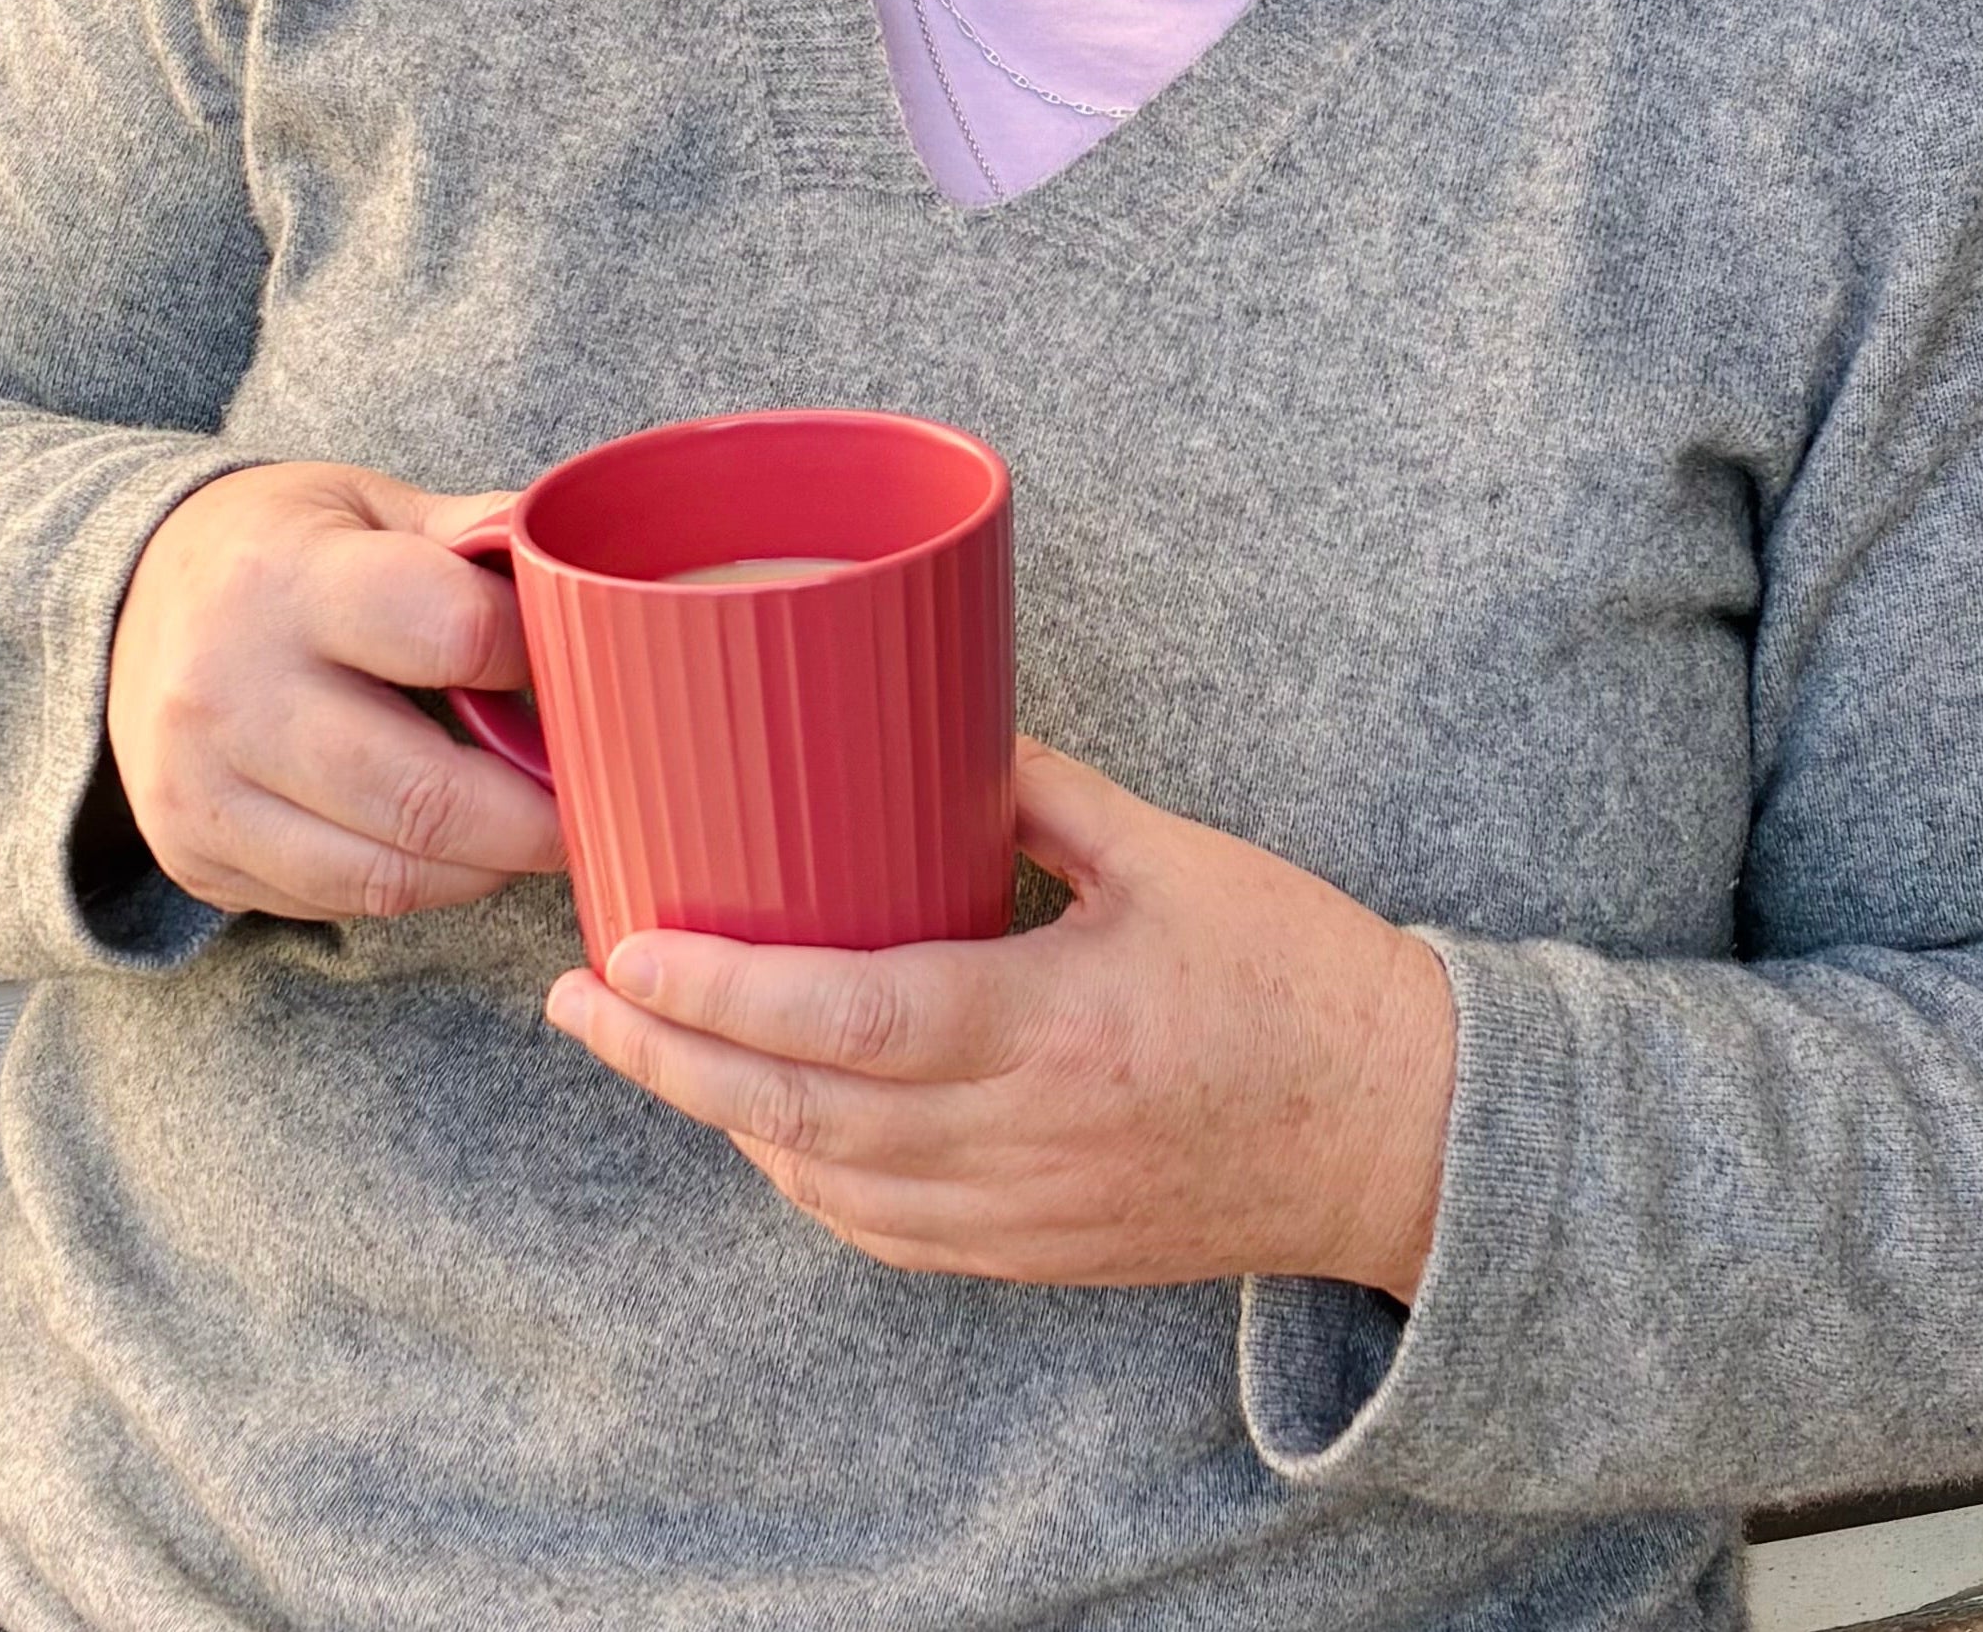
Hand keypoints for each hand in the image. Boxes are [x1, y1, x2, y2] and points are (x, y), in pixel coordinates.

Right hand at [105, 459, 566, 921]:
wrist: (119, 600)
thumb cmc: (276, 544)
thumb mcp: (367, 504)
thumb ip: (473, 537)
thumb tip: (587, 571)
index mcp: (287, 579)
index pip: (452, 634)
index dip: (538, 657)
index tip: (587, 671)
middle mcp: (231, 689)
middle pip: (424, 793)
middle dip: (537, 818)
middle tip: (599, 804)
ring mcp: (202, 786)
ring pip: (383, 872)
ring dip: (484, 868)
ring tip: (533, 835)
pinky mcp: (193, 854)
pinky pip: (333, 900)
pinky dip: (411, 884)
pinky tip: (447, 848)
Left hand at [544, 737, 1456, 1301]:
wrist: (1403, 1131)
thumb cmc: (1299, 975)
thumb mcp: (1169, 852)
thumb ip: (1036, 792)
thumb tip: (925, 728)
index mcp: (1055, 1026)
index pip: (847, 1022)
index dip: (720, 994)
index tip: (628, 946)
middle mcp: (1021, 1139)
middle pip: (796, 1118)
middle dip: (668, 1060)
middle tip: (579, 997)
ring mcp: (1023, 1213)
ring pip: (823, 1184)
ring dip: (720, 1118)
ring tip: (644, 1042)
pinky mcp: (1035, 1254)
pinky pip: (882, 1232)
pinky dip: (802, 1177)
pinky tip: (765, 1125)